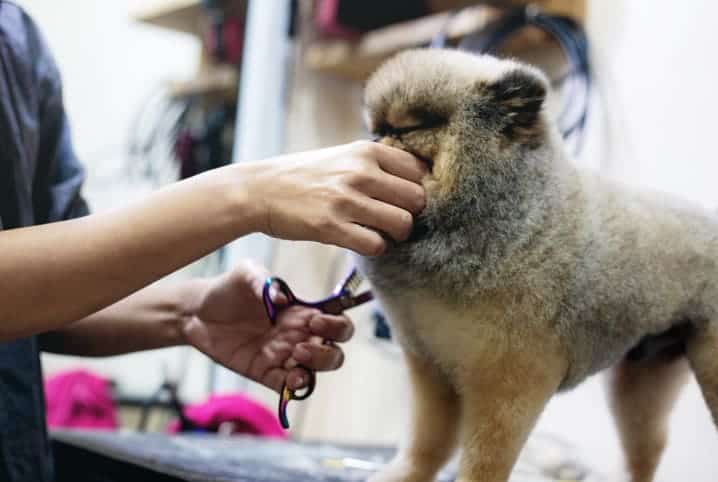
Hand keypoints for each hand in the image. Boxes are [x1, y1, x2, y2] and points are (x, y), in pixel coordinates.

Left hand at [181, 260, 353, 392]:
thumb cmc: (227, 289)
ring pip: (316, 370)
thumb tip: (281, 298)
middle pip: (334, 349)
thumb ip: (264, 280)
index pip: (335, 320)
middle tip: (303, 343)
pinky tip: (290, 380)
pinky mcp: (265, 372)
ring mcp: (283, 356)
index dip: (336, 324)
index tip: (316, 321)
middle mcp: (298, 335)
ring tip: (295, 356)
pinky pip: (288, 386)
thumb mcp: (245, 273)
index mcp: (300, 311)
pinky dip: (295, 387)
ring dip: (315, 367)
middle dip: (329, 351)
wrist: (195, 312)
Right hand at [238, 141, 426, 255]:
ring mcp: (346, 199)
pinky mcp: (332, 226)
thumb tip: (417, 180)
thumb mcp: (342, 156)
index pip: (419, 171)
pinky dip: (374, 248)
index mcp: (366, 151)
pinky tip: (360, 241)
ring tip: (379, 232)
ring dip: (394, 234)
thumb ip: (376, 164)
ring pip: (402, 224)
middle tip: (393, 220)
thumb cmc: (304, 175)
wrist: (259, 190)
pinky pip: (376, 245)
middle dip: (411, 214)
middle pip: (418, 199)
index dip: (417, 189)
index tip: (403, 200)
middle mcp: (360, 172)